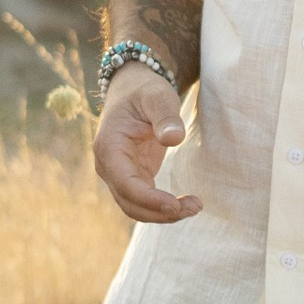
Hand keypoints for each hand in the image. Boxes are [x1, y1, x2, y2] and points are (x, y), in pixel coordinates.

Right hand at [93, 64, 199, 224]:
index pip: (126, 184)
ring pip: (135, 207)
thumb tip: (174, 139)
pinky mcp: (132, 176)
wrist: (134, 89)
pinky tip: (186, 204)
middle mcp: (108, 165)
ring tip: (195, 206)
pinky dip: (163, 208)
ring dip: (163, 214)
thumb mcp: (157, 97)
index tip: (175, 205)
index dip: (150, 199)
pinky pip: (144, 201)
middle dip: (160, 212)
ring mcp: (118, 173)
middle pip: (129, 203)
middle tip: (195, 206)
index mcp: (109, 147)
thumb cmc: (145, 91)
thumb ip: (165, 117)